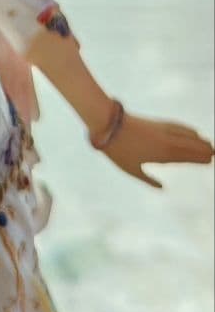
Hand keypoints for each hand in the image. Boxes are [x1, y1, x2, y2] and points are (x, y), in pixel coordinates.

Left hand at [100, 112, 214, 187]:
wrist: (107, 124)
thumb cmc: (118, 150)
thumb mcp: (132, 169)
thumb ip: (149, 180)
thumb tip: (163, 189)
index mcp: (161, 155)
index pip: (186, 157)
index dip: (199, 159)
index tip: (210, 161)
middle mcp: (165, 141)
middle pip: (189, 145)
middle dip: (203, 149)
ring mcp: (161, 130)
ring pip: (185, 134)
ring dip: (197, 138)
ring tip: (209, 143)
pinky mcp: (156, 122)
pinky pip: (177, 126)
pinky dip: (187, 129)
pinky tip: (192, 131)